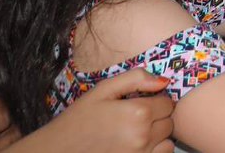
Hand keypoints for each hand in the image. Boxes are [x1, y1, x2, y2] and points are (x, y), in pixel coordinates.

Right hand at [24, 68, 174, 152]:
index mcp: (138, 113)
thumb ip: (135, 79)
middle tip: (134, 118)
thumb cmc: (77, 120)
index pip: (168, 103)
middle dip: (157, 118)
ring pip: (168, 142)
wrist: (55, 152)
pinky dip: (154, 152)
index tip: (140, 103)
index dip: (156, 101)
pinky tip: (136, 147)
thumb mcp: (102, 90)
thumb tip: (164, 81)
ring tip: (136, 134)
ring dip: (158, 137)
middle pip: (169, 122)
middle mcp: (143, 136)